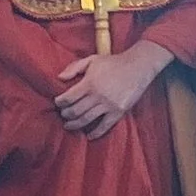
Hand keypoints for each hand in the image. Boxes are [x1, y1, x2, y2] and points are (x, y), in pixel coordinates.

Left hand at [54, 41, 170, 139]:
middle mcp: (98, 95)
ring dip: (75, 125)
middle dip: (66, 115)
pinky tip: (89, 136)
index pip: (68, 97)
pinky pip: (105, 126)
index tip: (58, 103)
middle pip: (75, 111)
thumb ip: (74, 67)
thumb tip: (59, 77)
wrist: (138, 67)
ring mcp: (109, 105)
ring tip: (69, 126)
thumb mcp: (91, 60)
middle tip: (63, 115)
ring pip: (86, 120)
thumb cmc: (113, 63)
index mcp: (89, 83)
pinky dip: (95, 133)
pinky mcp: (119, 111)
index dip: (60, 102)